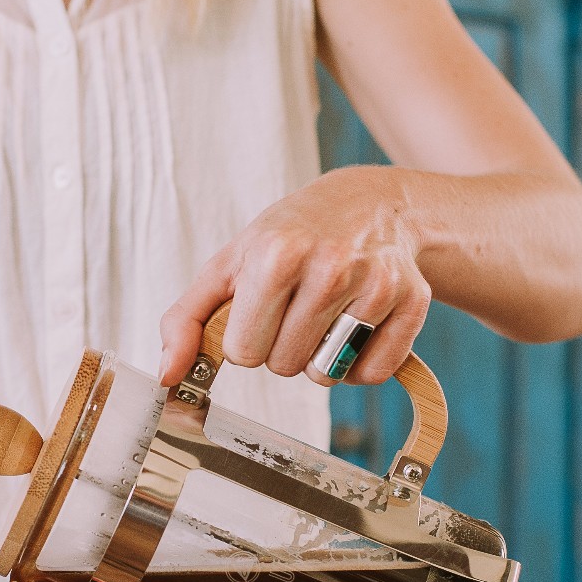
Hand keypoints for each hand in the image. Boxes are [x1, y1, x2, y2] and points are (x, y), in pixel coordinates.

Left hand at [159, 167, 430, 387]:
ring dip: (320, 358)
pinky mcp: (413, 302)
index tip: (261, 309)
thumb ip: (185, 321)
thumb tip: (168, 376)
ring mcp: (377, 284)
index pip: (244, 353)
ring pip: (328, 375)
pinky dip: (360, 363)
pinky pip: (373, 374)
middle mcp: (330, 267)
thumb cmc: (289, 239)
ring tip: (325, 314)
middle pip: (285, 366)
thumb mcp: (229, 267)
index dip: (247, 339)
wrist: (367, 205)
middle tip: (295, 308)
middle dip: (282, 347)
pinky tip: (357, 324)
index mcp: (276, 254)